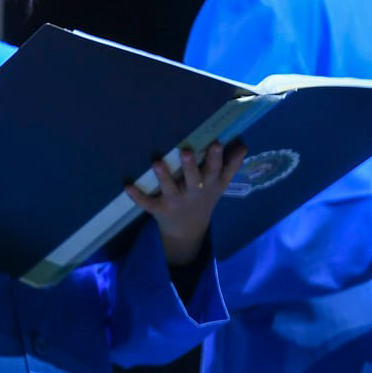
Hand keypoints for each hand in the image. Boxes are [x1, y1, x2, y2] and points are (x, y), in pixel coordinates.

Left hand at [126, 140, 243, 265]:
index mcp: (208, 185)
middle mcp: (193, 193)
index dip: (216, 158)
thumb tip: (244, 145)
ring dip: (163, 177)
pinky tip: (127, 186)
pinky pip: (147, 203)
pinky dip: (137, 196)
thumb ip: (231, 166)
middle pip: (193, 179)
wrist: (188, 229)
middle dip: (190, 166)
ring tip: (157, 162)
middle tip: (186, 151)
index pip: (215, 170)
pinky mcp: (159, 209)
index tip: (216, 143)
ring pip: (169, 189)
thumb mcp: (220, 185)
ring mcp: (175, 202)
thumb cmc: (204, 197)